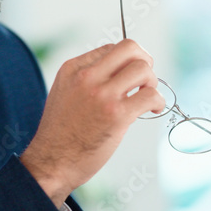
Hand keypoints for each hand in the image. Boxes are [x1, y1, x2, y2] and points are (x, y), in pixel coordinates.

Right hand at [20, 39, 163, 207]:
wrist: (52, 162)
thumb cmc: (61, 133)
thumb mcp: (65, 92)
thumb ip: (88, 78)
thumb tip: (121, 72)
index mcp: (73, 69)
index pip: (111, 49)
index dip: (126, 61)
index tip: (129, 78)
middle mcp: (87, 77)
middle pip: (130, 48)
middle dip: (145, 61)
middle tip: (145, 80)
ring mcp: (102, 95)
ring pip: (143, 69)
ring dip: (152, 82)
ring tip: (146, 97)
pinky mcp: (116, 115)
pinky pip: (150, 95)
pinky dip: (158, 101)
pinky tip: (152, 109)